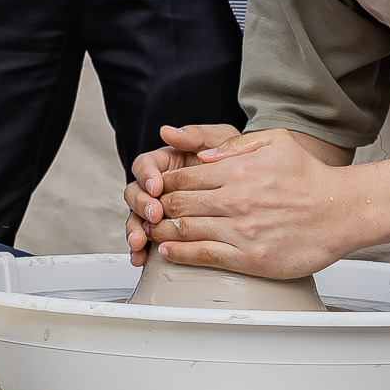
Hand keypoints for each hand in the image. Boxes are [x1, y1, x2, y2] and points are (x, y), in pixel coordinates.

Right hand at [124, 123, 241, 263]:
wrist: (254, 183)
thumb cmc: (235, 159)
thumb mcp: (219, 140)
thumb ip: (195, 136)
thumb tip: (168, 132)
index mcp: (166, 163)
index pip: (145, 166)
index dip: (147, 176)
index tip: (156, 186)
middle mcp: (159, 186)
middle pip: (136, 193)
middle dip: (141, 205)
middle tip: (154, 215)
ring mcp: (160, 209)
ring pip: (137, 218)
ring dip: (135, 229)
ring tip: (140, 241)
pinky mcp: (165, 230)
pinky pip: (148, 239)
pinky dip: (142, 249)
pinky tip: (141, 258)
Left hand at [137, 129, 359, 280]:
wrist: (342, 211)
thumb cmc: (310, 177)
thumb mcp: (275, 142)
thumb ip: (235, 146)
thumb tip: (201, 155)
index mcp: (237, 171)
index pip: (183, 178)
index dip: (162, 184)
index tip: (154, 191)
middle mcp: (236, 200)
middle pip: (178, 204)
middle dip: (155, 208)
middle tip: (146, 213)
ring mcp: (242, 230)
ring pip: (185, 231)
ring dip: (161, 232)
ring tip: (149, 233)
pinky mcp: (251, 258)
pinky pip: (205, 256)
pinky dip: (180, 254)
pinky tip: (168, 251)